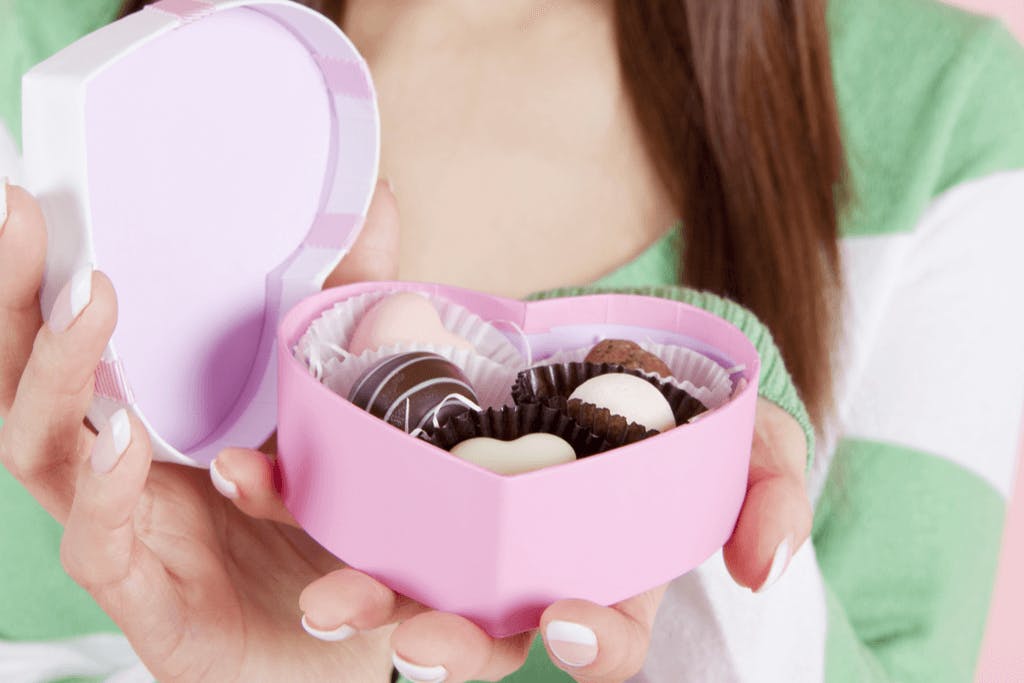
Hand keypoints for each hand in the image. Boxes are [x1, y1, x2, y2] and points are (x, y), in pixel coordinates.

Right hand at [0, 180, 401, 681]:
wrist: (359, 648)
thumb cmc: (333, 527)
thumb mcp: (345, 405)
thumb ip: (353, 309)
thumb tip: (378, 201)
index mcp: (161, 422)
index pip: (80, 340)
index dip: (49, 271)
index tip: (43, 193)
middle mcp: (125, 473)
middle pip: (34, 384)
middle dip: (20, 301)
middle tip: (25, 218)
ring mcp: (128, 537)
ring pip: (44, 455)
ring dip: (59, 376)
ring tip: (92, 305)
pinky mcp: (152, 606)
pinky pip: (102, 548)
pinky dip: (103, 493)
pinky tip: (116, 441)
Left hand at [221, 224, 811, 680]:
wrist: (605, 346)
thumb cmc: (678, 402)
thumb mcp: (745, 431)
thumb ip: (768, 486)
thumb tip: (763, 562)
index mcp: (604, 570)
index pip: (602, 634)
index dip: (592, 644)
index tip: (568, 622)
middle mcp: (524, 568)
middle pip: (485, 634)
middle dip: (449, 647)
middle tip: (412, 638)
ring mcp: (456, 531)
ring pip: (404, 584)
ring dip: (361, 597)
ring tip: (326, 601)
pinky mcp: (396, 480)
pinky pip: (342, 499)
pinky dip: (294, 494)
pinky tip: (253, 474)